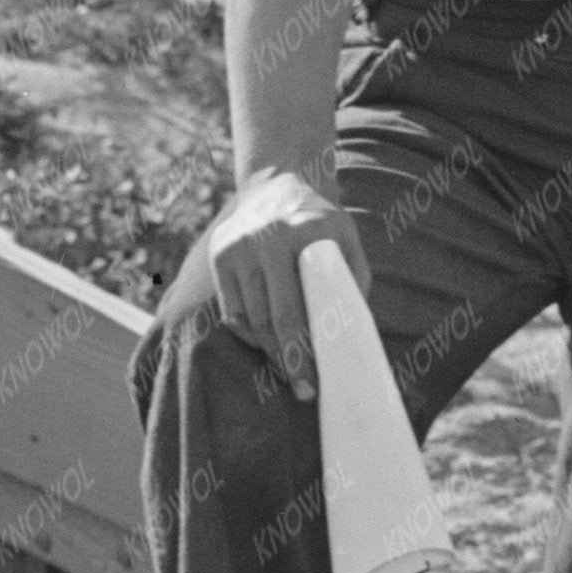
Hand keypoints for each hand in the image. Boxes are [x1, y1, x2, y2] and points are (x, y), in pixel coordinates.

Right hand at [166, 160, 353, 402]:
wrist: (279, 183)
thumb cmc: (322, 222)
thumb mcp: (348, 240)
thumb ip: (352, 280)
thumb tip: (350, 336)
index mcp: (301, 234)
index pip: (295, 308)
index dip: (303, 350)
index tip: (314, 380)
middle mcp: (262, 239)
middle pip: (269, 319)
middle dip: (287, 361)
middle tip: (304, 389)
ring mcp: (235, 246)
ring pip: (248, 318)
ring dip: (269, 351)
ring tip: (288, 370)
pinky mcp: (218, 253)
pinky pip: (232, 310)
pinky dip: (249, 333)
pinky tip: (267, 344)